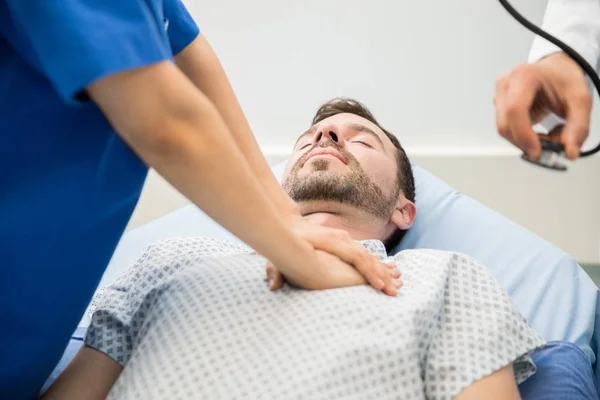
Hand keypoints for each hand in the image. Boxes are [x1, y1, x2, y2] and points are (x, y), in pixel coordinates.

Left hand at [266, 250, 401, 292]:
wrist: (288, 225)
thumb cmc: (285, 242)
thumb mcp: (277, 255)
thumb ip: (276, 270)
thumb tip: (273, 286)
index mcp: (331, 240)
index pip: (355, 256)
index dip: (368, 271)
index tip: (378, 285)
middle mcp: (342, 239)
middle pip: (367, 257)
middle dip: (382, 275)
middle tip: (394, 292)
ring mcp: (346, 240)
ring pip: (369, 256)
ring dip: (383, 271)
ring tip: (398, 285)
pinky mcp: (345, 244)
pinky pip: (365, 256)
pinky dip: (377, 265)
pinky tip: (388, 273)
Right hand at [494, 52, 591, 159]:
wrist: (555, 70)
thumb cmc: (565, 80)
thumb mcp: (580, 100)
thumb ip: (578, 126)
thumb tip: (569, 151)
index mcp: (524, 75)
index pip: (515, 111)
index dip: (524, 135)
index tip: (538, 151)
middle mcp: (506, 83)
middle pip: (505, 124)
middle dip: (524, 142)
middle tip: (546, 149)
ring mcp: (499, 94)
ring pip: (504, 129)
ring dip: (523, 141)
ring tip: (545, 137)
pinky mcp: (498, 104)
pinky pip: (505, 128)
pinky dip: (520, 137)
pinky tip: (536, 132)